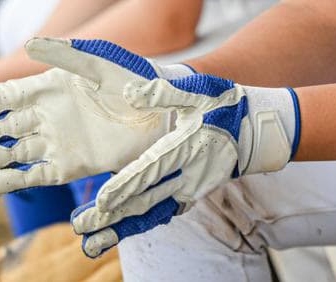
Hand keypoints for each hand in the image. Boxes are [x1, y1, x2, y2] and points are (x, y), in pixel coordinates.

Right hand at [0, 37, 193, 196]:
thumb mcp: (100, 61)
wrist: (163, 109)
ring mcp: (56, 140)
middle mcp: (47, 114)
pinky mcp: (69, 164)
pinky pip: (32, 174)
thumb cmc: (134, 77)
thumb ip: (65, 54)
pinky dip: (9, 181)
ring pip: (9, 152)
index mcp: (48, 86)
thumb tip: (30, 42)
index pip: (4, 97)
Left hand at [68, 62, 297, 257]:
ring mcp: (189, 190)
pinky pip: (160, 213)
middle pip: (145, 201)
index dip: (128, 186)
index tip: (103, 200)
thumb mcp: (198, 91)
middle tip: (81, 226)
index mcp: (185, 148)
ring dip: (120, 228)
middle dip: (113, 216)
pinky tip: (115, 234)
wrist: (254, 130)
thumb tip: (129, 93)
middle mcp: (186, 176)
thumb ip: (163, 93)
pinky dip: (138, 225)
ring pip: (150, 213)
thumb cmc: (223, 105)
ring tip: (91, 242)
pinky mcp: (190, 195)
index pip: (151, 171)